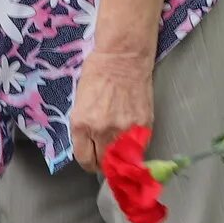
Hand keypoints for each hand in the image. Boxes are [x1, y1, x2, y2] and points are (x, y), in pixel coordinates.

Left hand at [67, 48, 153, 172]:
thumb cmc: (97, 73)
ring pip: (122, 160)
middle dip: (103, 164)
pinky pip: (138, 148)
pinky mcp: (143, 126)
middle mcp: (102, 131)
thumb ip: (84, 127)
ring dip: (120, 158)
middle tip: (106, 158)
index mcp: (81, 124)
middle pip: (103, 164)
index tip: (92, 161)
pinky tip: (131, 139)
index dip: (88, 163)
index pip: (84, 159)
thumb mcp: (80, 103)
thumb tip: (91, 146)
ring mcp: (124, 130)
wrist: (123, 58)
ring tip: (120, 150)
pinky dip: (135, 148)